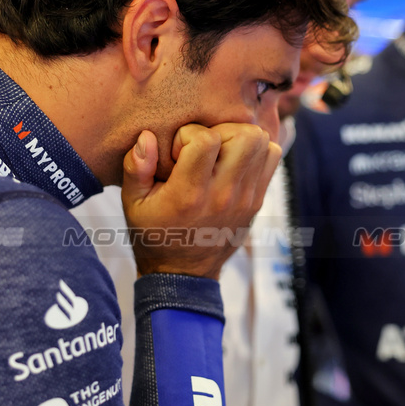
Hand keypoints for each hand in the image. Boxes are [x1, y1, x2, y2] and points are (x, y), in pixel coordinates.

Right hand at [121, 123, 280, 278]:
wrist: (183, 275)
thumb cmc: (154, 234)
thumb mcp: (132, 204)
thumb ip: (135, 167)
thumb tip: (147, 136)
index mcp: (190, 195)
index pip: (206, 140)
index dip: (189, 134)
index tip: (177, 151)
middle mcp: (223, 196)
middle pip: (245, 136)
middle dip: (222, 130)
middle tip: (204, 146)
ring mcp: (246, 200)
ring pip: (264, 144)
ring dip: (241, 139)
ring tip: (220, 152)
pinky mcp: (257, 202)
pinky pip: (272, 159)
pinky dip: (256, 152)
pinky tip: (232, 161)